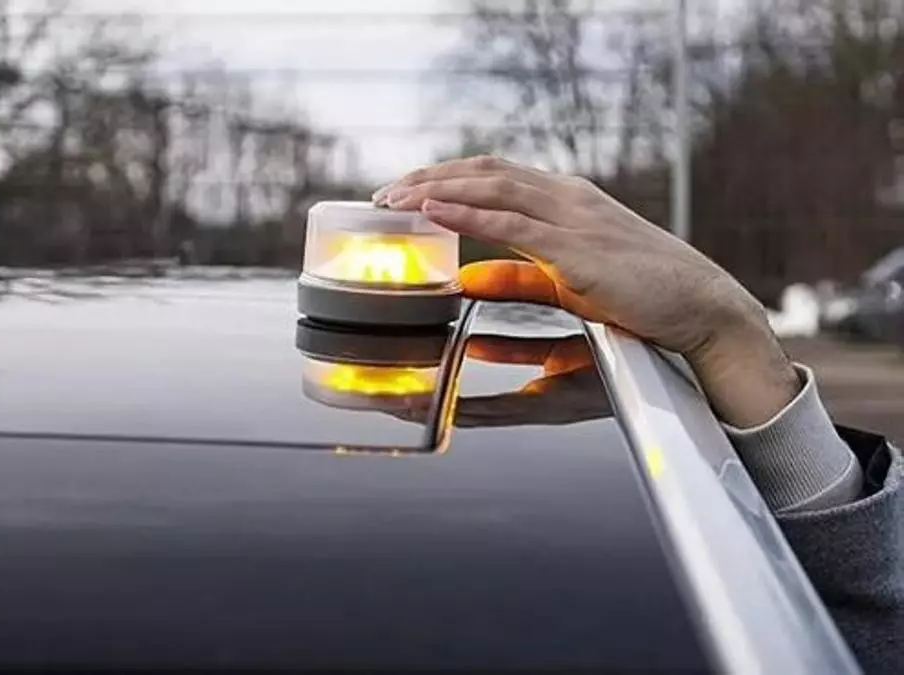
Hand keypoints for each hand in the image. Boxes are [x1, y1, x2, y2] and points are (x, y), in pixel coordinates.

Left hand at [373, 156, 801, 427]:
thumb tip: (468, 277)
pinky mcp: (577, 250)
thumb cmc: (644, 299)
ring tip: (393, 199)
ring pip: (492, 188)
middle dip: (429, 177)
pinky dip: (466, 211)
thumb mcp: (567, 282)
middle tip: (384, 194)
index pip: (496, 176)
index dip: (447, 178)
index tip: (407, 190)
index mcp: (568, 201)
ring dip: (436, 188)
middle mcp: (568, 199)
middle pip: (485, 173)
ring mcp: (574, 219)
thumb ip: (517, 277)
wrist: (704, 311)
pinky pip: (511, 222)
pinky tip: (432, 209)